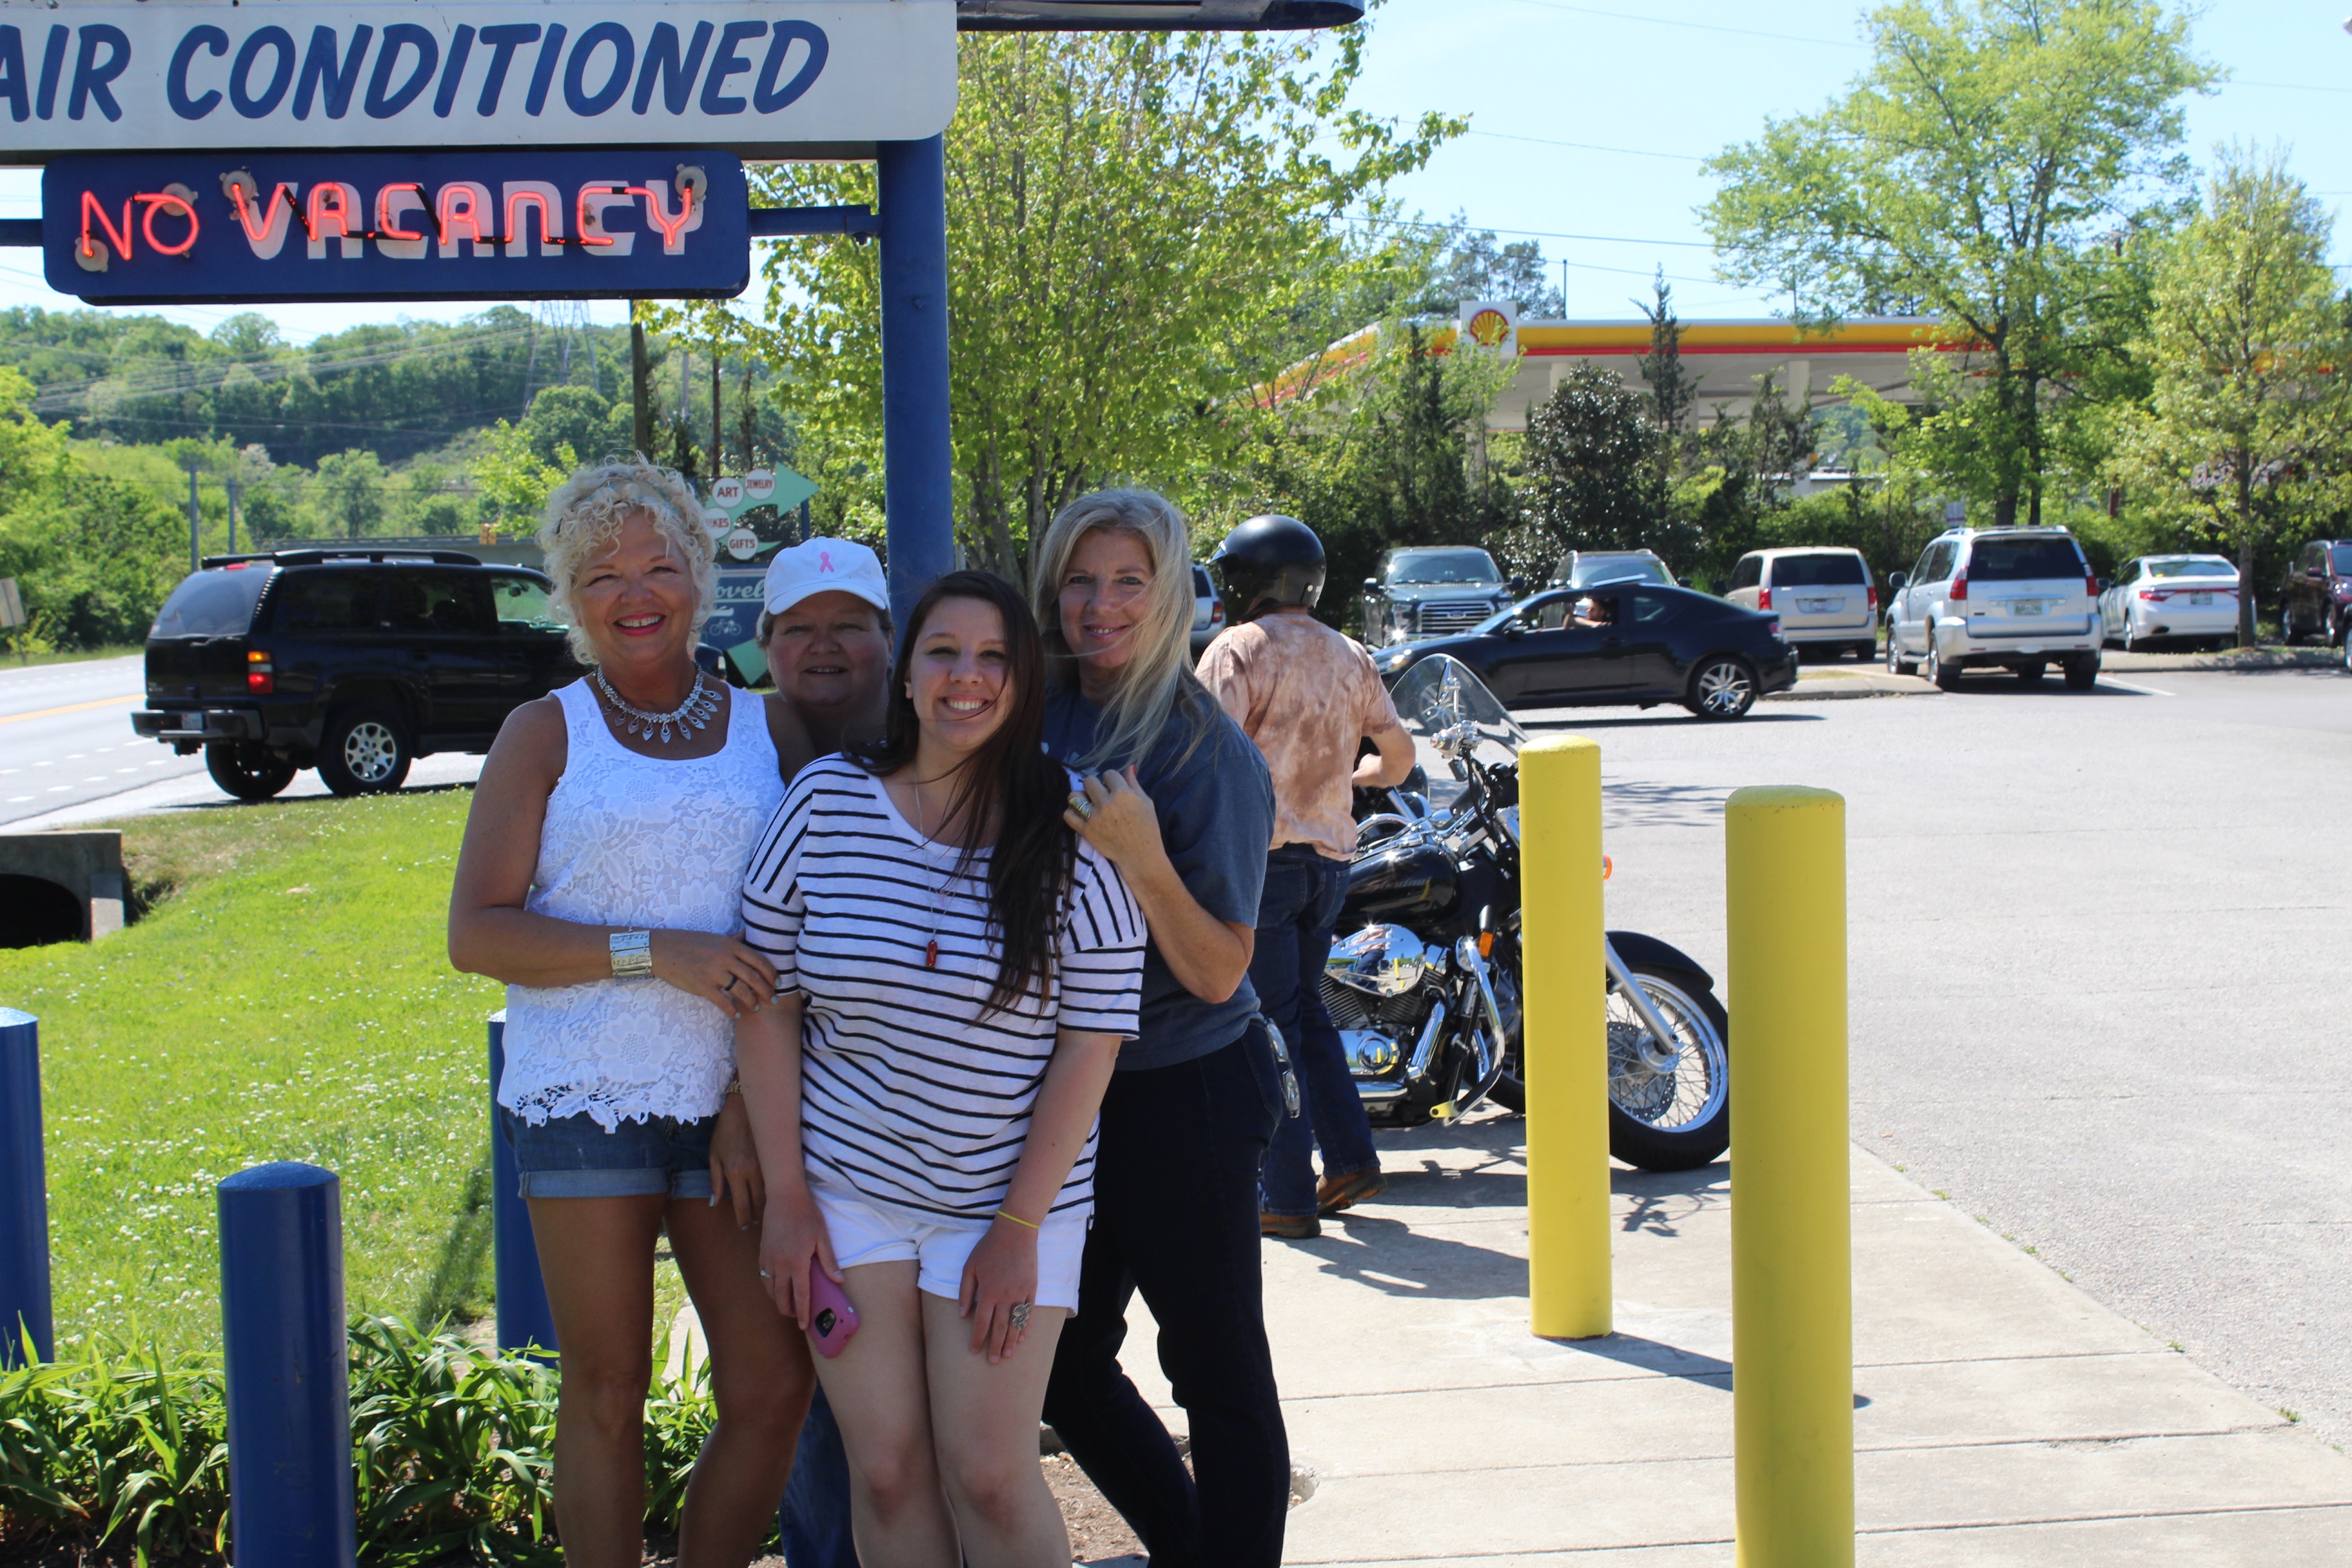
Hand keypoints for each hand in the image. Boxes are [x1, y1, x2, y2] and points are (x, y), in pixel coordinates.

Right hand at [650, 930, 777, 1017]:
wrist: (662, 950)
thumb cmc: (689, 943)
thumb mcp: (715, 937)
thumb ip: (735, 939)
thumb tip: (750, 934)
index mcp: (730, 945)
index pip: (759, 960)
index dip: (772, 973)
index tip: (778, 982)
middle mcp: (724, 958)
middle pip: (754, 977)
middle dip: (767, 991)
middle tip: (774, 999)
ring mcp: (713, 973)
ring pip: (741, 991)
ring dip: (752, 1002)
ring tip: (756, 1007)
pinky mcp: (702, 986)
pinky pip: (722, 1002)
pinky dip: (732, 1010)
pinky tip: (736, 1014)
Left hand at [708, 1094, 763, 1227]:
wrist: (745, 1109)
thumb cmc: (725, 1131)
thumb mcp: (714, 1155)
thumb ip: (715, 1181)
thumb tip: (715, 1203)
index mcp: (735, 1172)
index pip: (742, 1204)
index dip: (743, 1219)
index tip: (743, 1227)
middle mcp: (753, 1172)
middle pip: (759, 1203)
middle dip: (757, 1216)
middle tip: (754, 1224)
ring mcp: (767, 1166)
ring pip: (771, 1194)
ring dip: (767, 1206)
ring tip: (764, 1215)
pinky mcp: (776, 1159)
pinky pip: (776, 1181)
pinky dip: (774, 1192)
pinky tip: (772, 1197)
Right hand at [758, 1182, 838, 1327]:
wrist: (784, 1196)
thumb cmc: (807, 1214)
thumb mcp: (822, 1237)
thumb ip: (829, 1261)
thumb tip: (838, 1281)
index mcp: (797, 1263)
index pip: (800, 1296)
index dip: (803, 1313)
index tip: (804, 1326)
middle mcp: (779, 1265)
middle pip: (780, 1297)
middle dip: (788, 1310)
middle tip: (796, 1317)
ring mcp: (768, 1259)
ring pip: (769, 1289)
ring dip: (777, 1299)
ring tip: (787, 1303)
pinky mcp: (761, 1253)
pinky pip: (763, 1276)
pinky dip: (769, 1286)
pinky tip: (777, 1286)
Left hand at [958, 1215, 1040, 1364]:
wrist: (1015, 1232)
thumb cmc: (988, 1248)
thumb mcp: (970, 1267)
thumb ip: (965, 1292)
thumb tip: (963, 1314)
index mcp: (987, 1292)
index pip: (981, 1323)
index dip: (977, 1339)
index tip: (974, 1351)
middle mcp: (1004, 1296)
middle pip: (1000, 1328)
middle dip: (996, 1347)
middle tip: (993, 1361)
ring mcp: (1020, 1293)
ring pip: (1016, 1323)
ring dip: (1012, 1342)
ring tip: (1008, 1356)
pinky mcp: (1032, 1288)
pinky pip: (1029, 1312)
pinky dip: (1026, 1326)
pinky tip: (1023, 1337)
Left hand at [1064, 767, 1164, 870]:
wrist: (1141, 855)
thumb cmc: (1147, 828)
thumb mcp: (1146, 803)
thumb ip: (1134, 784)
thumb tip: (1128, 767)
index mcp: (1123, 793)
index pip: (1108, 774)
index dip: (1111, 780)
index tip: (1113, 787)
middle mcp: (1107, 803)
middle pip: (1089, 781)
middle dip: (1095, 786)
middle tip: (1100, 796)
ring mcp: (1094, 817)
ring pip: (1075, 796)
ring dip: (1080, 797)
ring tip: (1087, 803)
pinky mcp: (1086, 831)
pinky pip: (1068, 816)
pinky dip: (1072, 813)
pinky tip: (1080, 815)